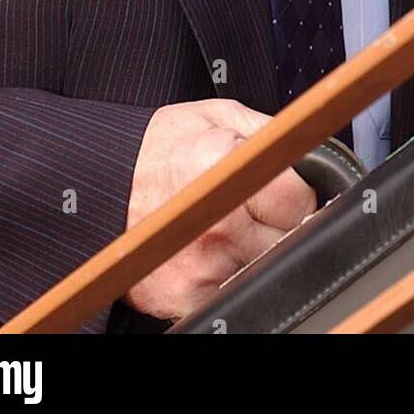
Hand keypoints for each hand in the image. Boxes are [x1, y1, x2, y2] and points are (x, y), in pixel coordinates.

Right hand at [122, 97, 315, 321]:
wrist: (101, 189)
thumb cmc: (159, 149)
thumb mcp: (216, 116)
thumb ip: (266, 130)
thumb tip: (312, 150)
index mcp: (221, 166)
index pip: (297, 198)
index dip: (296, 191)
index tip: (283, 188)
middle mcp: (213, 219)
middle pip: (287, 237)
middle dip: (280, 222)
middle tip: (253, 205)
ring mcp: (200, 264)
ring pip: (264, 267)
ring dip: (257, 249)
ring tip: (228, 224)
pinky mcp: (186, 297)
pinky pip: (233, 291)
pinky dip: (231, 274)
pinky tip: (210, 250)